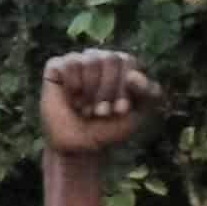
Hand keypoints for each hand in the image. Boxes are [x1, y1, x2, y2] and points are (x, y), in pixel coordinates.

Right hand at [40, 49, 156, 159]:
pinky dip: (72, 85)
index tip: (120, 110)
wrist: (79, 147)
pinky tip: (71, 99)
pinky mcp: (56, 67)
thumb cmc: (110, 128)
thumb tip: (133, 75)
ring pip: (89, 60)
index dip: (124, 87)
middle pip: (110, 58)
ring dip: (90, 91)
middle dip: (107, 90)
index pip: (128, 61)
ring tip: (86, 109)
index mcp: (122, 65)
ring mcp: (78, 61)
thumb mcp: (140, 114)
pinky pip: (69, 64)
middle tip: (101, 112)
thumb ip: (150, 94)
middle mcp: (100, 58)